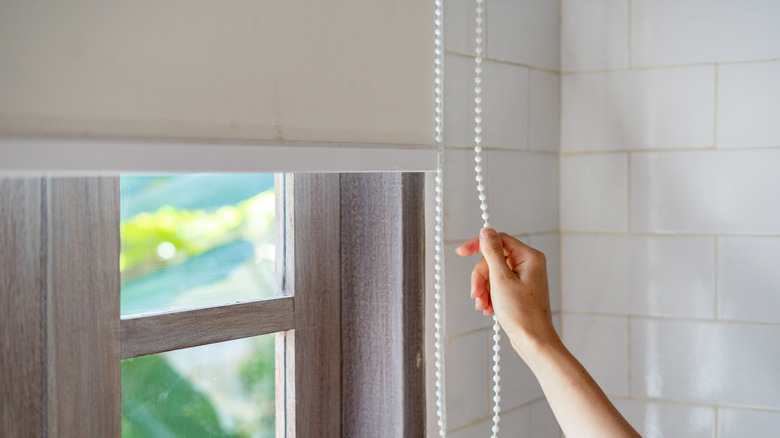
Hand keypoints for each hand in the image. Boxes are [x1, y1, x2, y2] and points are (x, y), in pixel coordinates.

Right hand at [456, 227, 559, 357]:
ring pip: (493, 274)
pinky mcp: (518, 290)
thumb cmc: (522, 314)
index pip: (498, 240)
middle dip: (481, 277)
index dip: (478, 245)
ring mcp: (523, 278)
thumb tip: (486, 231)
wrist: (533, 341)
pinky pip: (497, 285)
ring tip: (483, 306)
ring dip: (484, 289)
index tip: (461, 252)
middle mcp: (528, 264)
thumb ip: (492, 253)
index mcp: (529, 257)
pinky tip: (488, 309)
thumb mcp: (501, 279)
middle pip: (493, 259)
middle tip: (476, 293)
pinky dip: (489, 296)